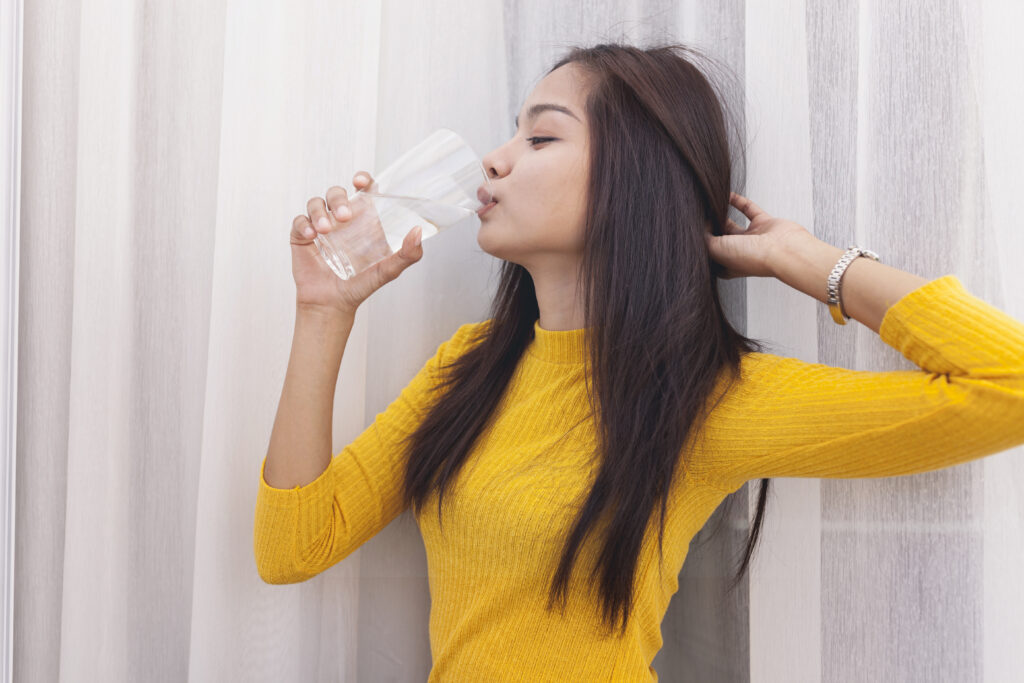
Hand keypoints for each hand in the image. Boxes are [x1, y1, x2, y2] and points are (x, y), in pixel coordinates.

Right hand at [290, 171, 423, 315]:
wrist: (333, 304)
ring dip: (320, 212)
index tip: (360, 181)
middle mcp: (341, 220)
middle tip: (344, 217)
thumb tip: (418, 231)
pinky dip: (304, 224)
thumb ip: (408, 254)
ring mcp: (321, 226)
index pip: (363, 191)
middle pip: (337, 192)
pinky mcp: (302, 236)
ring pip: (316, 203)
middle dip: (339, 198)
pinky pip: (299, 220)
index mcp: (363, 221)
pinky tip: (312, 236)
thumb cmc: (360, 285)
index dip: (362, 179)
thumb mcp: (388, 270)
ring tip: (325, 231)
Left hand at [704, 192, 816, 279]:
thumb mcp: (716, 250)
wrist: (783, 251)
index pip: (710, 253)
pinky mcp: (764, 224)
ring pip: (733, 223)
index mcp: (727, 265)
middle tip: (697, 215)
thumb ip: (704, 239)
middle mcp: (740, 253)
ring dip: (721, 213)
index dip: (700, 243)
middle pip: (720, 238)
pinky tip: (727, 194)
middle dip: (709, 227)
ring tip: (709, 204)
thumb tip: (699, 228)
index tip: (690, 231)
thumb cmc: (753, 258)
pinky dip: (738, 201)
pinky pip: (749, 209)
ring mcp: (753, 238)